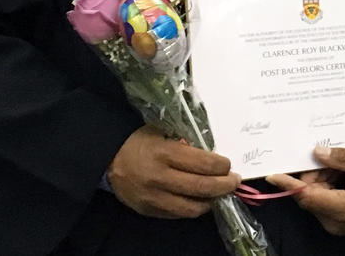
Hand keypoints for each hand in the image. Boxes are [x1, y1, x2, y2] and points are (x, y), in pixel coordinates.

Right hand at [107, 125, 240, 217]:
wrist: (109, 158)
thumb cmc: (141, 141)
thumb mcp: (164, 131)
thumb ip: (188, 142)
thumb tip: (216, 153)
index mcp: (164, 154)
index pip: (203, 164)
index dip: (222, 166)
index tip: (229, 165)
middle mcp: (159, 178)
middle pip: (202, 188)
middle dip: (225, 185)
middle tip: (235, 181)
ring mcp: (153, 198)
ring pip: (192, 208)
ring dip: (212, 201)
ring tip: (220, 193)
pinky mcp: (148, 210)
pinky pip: (178, 214)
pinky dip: (194, 208)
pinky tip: (202, 200)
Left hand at [266, 146, 344, 235]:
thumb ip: (343, 157)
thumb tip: (316, 152)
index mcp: (344, 208)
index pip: (308, 195)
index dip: (289, 184)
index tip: (273, 175)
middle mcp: (334, 221)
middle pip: (310, 194)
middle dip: (317, 174)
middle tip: (335, 161)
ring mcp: (333, 224)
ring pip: (315, 197)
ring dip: (324, 180)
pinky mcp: (334, 223)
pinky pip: (322, 202)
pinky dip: (328, 187)